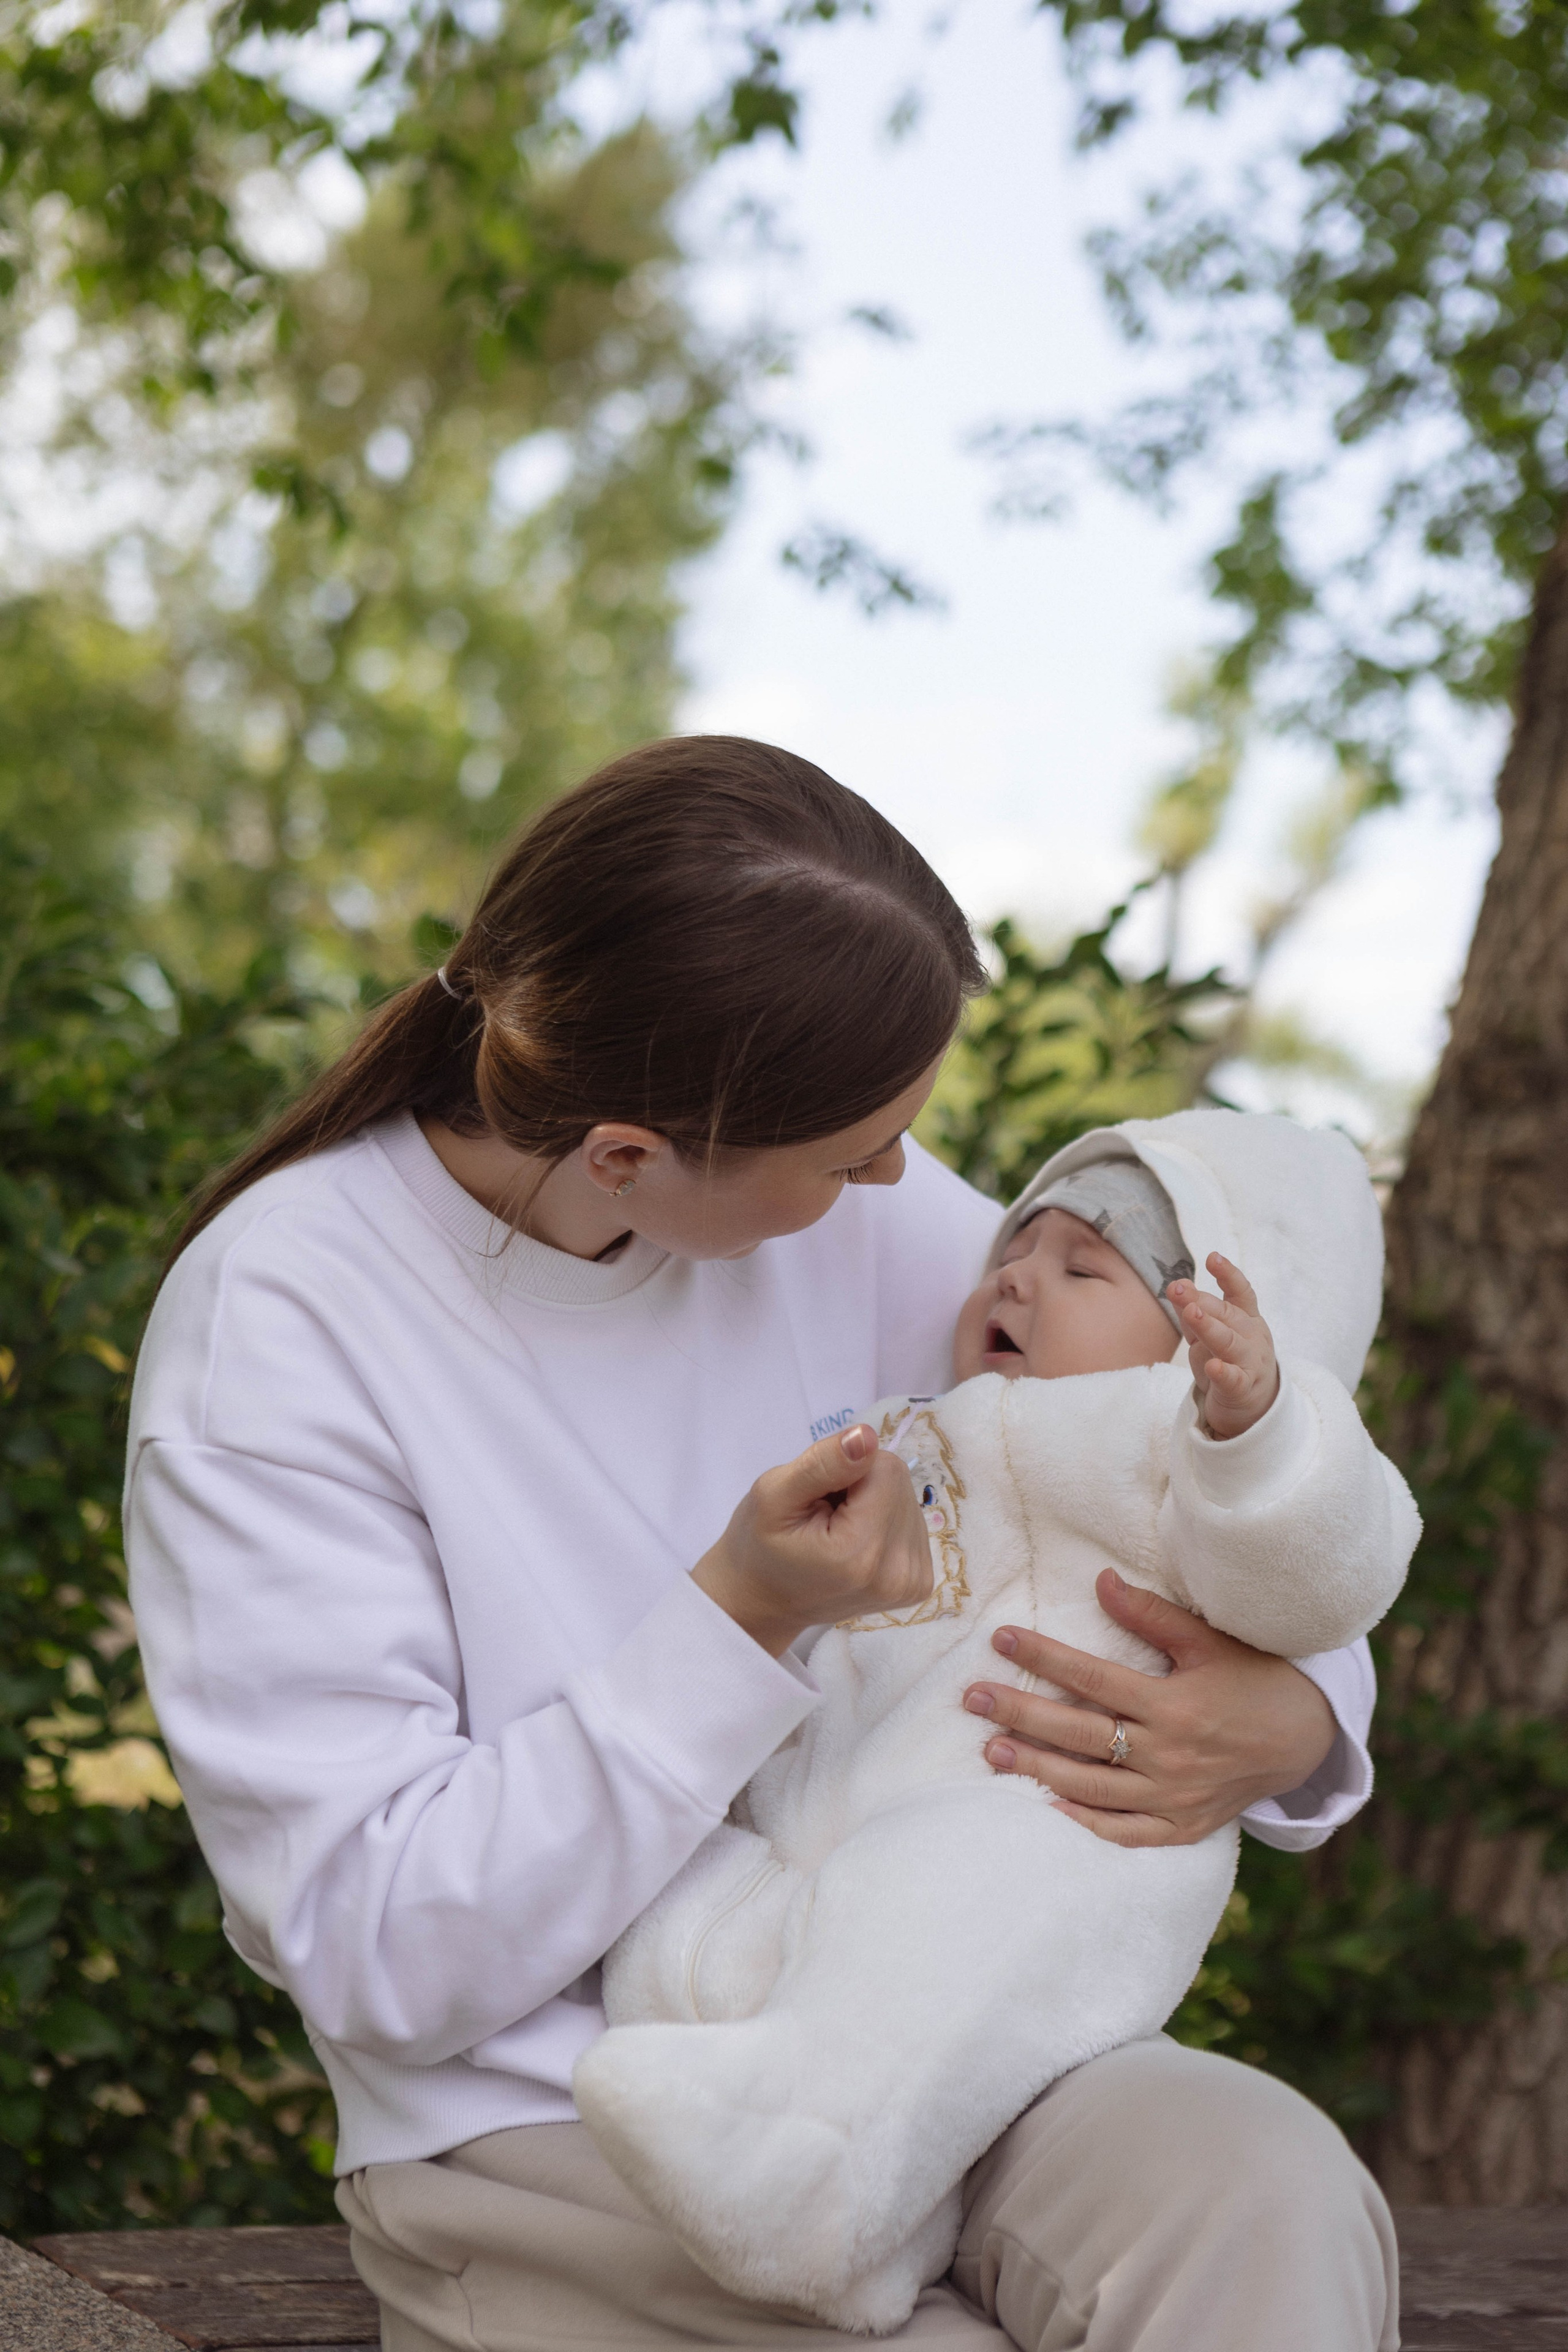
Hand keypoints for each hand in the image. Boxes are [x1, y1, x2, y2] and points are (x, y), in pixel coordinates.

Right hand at [693, 1426, 932, 1657]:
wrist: (766, 1602)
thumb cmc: (760, 1546)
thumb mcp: (773, 1496)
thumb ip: (822, 1463)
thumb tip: (867, 1436)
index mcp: (861, 1552)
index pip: (884, 1467)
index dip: (848, 1467)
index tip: (819, 1495)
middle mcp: (897, 1572)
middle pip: (898, 1482)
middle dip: (862, 1484)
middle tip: (824, 1513)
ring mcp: (912, 1582)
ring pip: (907, 1498)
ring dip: (872, 1502)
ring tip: (837, 1529)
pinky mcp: (919, 1583)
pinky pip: (912, 1522)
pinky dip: (883, 1521)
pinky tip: (855, 1540)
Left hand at [960, 1569, 1337, 1845]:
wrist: (1306, 1740)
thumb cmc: (1255, 1680)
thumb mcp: (1210, 1641)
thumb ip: (1152, 1615)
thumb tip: (1100, 1581)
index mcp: (1174, 1705)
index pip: (1093, 1679)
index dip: (1045, 1658)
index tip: (1001, 1639)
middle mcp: (1169, 1755)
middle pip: (1079, 1734)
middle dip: (1020, 1714)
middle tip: (971, 1698)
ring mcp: (1173, 1797)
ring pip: (1090, 1785)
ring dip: (1036, 1767)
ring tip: (990, 1749)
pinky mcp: (1180, 1827)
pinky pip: (1123, 1832)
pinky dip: (1083, 1823)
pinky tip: (1042, 1806)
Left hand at [1166, 1253, 1279, 1438]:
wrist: (1251, 1404)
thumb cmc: (1228, 1359)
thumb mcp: (1209, 1332)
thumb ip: (1194, 1309)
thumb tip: (1176, 1284)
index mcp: (1246, 1318)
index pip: (1240, 1292)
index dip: (1228, 1274)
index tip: (1212, 1257)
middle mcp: (1251, 1337)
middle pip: (1227, 1315)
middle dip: (1202, 1301)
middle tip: (1179, 1288)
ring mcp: (1249, 1362)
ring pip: (1229, 1343)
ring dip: (1210, 1327)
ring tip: (1193, 1313)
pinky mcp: (1242, 1389)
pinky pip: (1233, 1379)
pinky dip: (1223, 1373)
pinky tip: (1212, 1366)